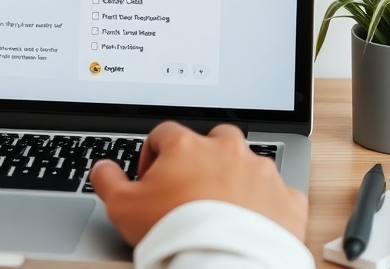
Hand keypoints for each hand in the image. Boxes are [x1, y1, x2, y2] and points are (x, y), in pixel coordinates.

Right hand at [89, 122, 306, 245]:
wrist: (223, 263)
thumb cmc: (175, 233)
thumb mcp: (122, 207)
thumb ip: (108, 180)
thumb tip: (102, 169)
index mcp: (186, 146)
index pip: (164, 134)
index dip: (153, 155)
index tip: (152, 179)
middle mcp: (226, 150)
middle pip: (213, 139)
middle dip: (202, 157)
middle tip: (191, 189)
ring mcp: (260, 172)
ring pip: (248, 164)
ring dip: (236, 179)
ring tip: (223, 210)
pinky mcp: (287, 199)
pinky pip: (278, 194)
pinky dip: (267, 205)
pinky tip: (252, 223)